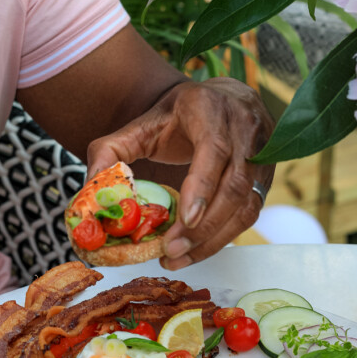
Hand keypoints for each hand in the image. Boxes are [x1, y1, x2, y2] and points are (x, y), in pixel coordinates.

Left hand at [86, 77, 273, 269]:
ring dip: (214, 239)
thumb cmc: (178, 116)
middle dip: (204, 226)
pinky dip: (224, 236)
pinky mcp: (266, 177)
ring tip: (179, 257)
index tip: (185, 219)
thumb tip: (90, 186)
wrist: (221, 100)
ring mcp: (262, 154)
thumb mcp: (141, 124)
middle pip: (234, 184)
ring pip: (248, 204)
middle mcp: (245, 129)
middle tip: (172, 250)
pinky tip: (196, 249)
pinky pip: (251, 213)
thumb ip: (111, 151)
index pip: (214, 149)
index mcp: (211, 109)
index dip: (202, 186)